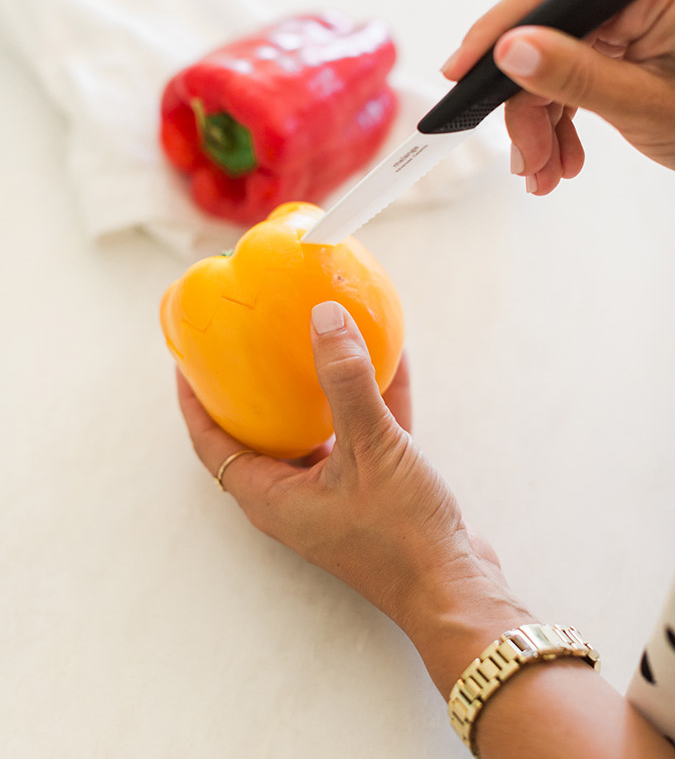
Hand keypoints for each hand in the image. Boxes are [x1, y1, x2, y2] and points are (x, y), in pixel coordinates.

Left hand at [177, 300, 531, 696]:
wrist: (456, 590)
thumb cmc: (401, 536)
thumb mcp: (372, 448)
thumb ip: (347, 381)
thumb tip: (324, 316)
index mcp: (273, 497)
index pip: (212, 444)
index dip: (196, 401)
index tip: (188, 360)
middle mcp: (295, 497)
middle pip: (260, 435)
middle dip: (255, 389)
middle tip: (252, 342)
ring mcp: (335, 494)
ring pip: (315, 430)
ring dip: (317, 388)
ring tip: (317, 338)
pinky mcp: (374, 489)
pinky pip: (363, 432)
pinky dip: (370, 397)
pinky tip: (390, 356)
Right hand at [441, 0, 674, 194]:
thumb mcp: (647, 104)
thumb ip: (575, 74)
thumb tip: (511, 50)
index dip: (498, 33)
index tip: (462, 71)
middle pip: (550, 36)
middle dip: (529, 106)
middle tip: (526, 160)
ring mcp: (639, 17)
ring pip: (558, 62)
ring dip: (543, 122)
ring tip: (546, 172)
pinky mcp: (636, 42)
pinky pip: (580, 72)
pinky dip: (566, 118)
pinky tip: (564, 157)